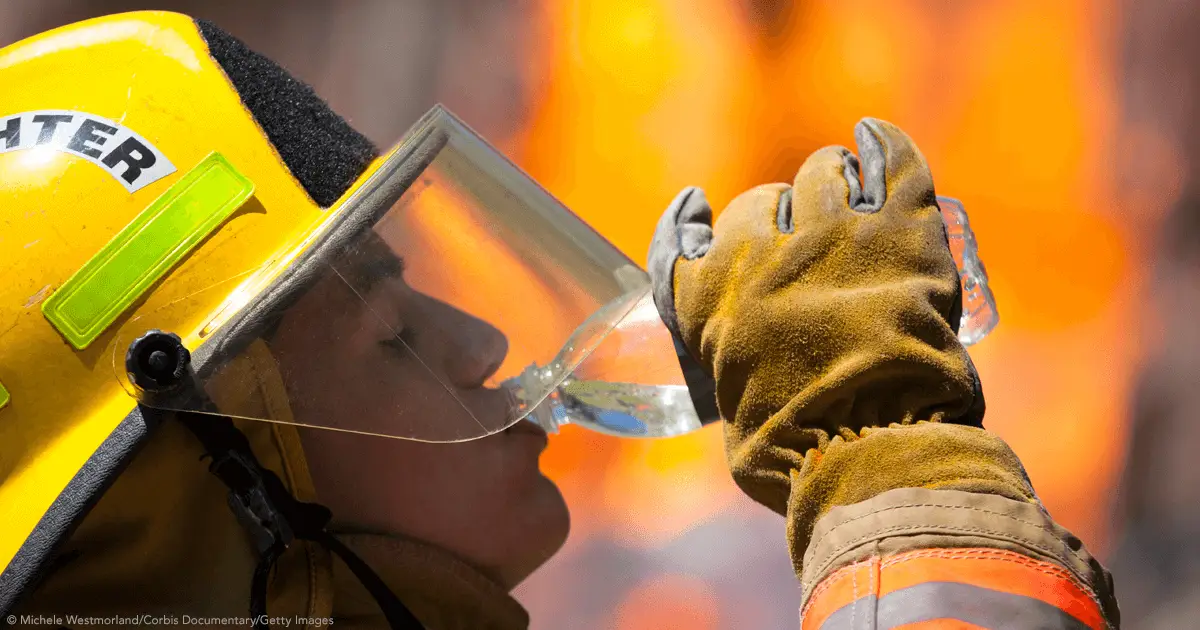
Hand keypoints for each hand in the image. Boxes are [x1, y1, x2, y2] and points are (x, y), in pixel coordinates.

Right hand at [647, 118, 989, 517]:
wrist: (869, 448)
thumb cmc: (794, 451)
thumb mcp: (733, 416)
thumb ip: (732, 376)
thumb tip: (749, 383)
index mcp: (708, 301)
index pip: (682, 243)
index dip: (687, 225)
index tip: (695, 211)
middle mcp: (759, 255)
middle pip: (760, 203)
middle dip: (776, 216)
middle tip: (801, 236)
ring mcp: (831, 234)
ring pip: (822, 173)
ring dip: (828, 181)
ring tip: (846, 191)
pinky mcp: (898, 229)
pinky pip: (888, 161)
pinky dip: (881, 145)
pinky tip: (875, 138)